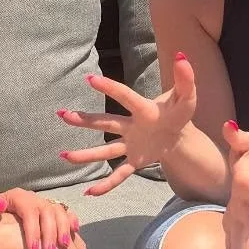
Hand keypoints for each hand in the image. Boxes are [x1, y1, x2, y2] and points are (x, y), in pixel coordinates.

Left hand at [0, 186, 80, 248]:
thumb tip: (0, 204)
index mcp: (18, 196)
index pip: (30, 212)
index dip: (34, 231)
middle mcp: (33, 198)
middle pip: (48, 212)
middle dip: (51, 234)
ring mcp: (43, 204)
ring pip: (60, 212)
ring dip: (63, 229)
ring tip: (63, 247)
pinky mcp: (49, 211)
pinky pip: (65, 213)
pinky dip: (72, 222)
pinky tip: (75, 234)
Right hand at [56, 55, 197, 196]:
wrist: (180, 135)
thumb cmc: (179, 112)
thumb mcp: (186, 97)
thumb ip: (185, 79)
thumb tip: (182, 55)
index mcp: (143, 109)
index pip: (125, 97)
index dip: (109, 88)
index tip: (90, 79)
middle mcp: (131, 126)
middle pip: (105, 123)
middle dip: (84, 120)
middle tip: (62, 114)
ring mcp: (130, 144)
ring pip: (106, 150)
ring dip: (86, 154)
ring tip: (64, 156)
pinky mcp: (135, 160)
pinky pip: (119, 174)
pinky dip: (106, 184)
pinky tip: (90, 192)